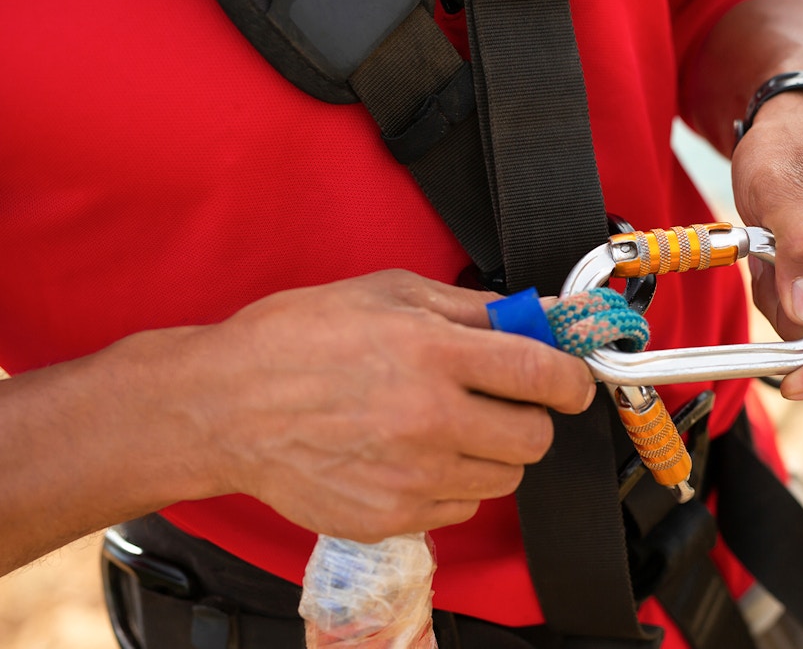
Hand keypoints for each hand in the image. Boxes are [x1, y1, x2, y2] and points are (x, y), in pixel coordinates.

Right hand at [165, 270, 594, 540]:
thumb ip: (475, 308)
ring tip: (448, 426)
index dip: (573, 379)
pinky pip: (460, 507)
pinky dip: (453, 484)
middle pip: (535, 437)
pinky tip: (415, 455)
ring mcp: (411, 476)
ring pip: (504, 478)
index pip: (544, 374)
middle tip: (503, 400)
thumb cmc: (297, 339)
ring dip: (493, 452)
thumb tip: (540, 314)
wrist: (223, 406)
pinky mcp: (391, 516)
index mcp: (433, 353)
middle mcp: (429, 420)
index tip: (572, 380)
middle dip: (531, 416)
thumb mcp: (389, 293)